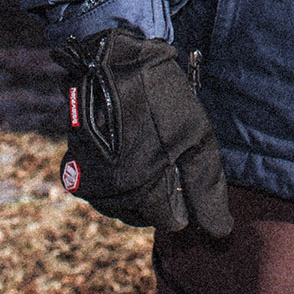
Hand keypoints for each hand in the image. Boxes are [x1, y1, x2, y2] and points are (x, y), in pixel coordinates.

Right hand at [53, 28, 232, 236]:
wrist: (111, 62)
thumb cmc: (159, 97)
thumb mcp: (196, 138)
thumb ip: (207, 188)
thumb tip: (220, 231)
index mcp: (144, 189)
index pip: (172, 222)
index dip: (185, 200)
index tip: (185, 172)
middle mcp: (113, 193)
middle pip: (145, 215)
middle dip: (159, 195)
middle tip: (167, 158)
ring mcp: (89, 183)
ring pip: (121, 206)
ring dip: (136, 190)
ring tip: (147, 152)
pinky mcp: (73, 169)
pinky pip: (101, 191)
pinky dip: (115, 180)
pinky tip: (126, 151)